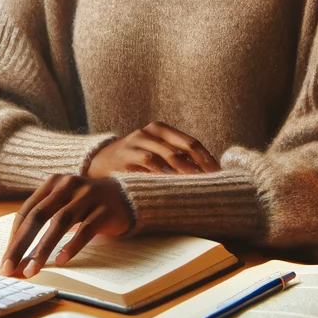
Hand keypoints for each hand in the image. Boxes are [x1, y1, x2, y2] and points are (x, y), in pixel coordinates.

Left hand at [0, 175, 131, 277]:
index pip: (27, 210)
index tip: (6, 260)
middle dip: (21, 244)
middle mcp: (68, 185)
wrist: (124, 196)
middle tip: (10, 267)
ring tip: (32, 269)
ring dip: (43, 248)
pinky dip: (72, 245)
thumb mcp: (63, 204)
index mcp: (53, 183)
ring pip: (60, 222)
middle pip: (39, 215)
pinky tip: (60, 260)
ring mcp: (88, 196)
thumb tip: (18, 257)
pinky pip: (86, 229)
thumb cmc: (86, 205)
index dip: (15, 236)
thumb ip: (43, 222)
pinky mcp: (104, 210)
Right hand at [87, 122, 218, 176]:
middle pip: (180, 151)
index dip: (206, 159)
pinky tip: (172, 189)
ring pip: (164, 160)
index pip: (190, 142)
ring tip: (195, 187)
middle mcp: (147, 134)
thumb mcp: (155, 147)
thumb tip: (208, 169)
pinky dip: (161, 179)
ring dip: (182, 175)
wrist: (99, 160)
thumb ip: (177, 153)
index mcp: (159, 128)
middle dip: (198, 168)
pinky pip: (147, 170)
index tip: (219, 174)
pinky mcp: (125, 160)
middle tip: (211, 183)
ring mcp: (135, 146)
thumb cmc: (135, 156)